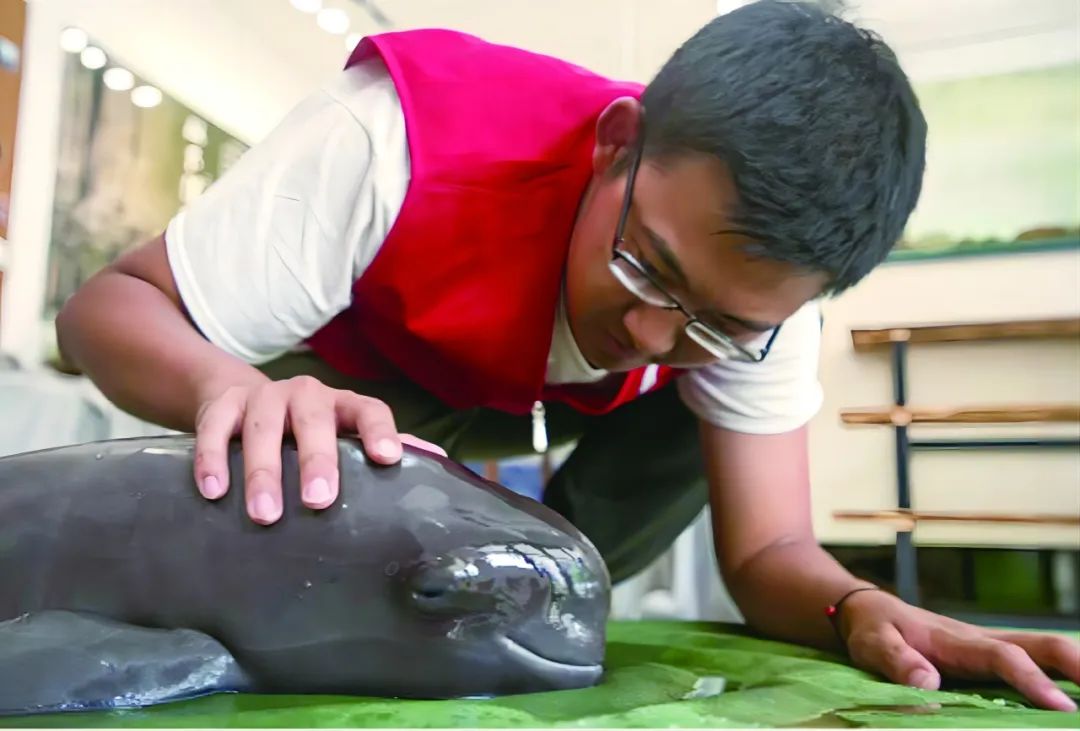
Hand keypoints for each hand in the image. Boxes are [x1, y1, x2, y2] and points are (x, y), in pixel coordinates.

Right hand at [192, 376, 446, 524]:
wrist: (239, 397)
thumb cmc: (306, 431)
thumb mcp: (344, 436)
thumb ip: (385, 448)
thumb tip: (438, 465)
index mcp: (343, 405)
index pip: (369, 409)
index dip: (380, 431)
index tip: (387, 459)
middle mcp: (306, 394)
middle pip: (314, 421)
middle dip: (317, 460)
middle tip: (320, 501)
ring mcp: (263, 397)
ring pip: (263, 428)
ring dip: (263, 470)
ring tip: (265, 515)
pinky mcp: (223, 405)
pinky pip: (215, 427)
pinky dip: (212, 458)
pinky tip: (213, 492)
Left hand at [839, 588, 1078, 711]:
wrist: (871, 612)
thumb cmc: (873, 630)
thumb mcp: (873, 645)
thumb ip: (896, 662)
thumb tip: (928, 686)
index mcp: (957, 640)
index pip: (1003, 657)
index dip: (1032, 680)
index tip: (1060, 708)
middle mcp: (983, 641)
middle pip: (1043, 646)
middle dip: (1079, 666)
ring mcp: (990, 648)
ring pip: (1045, 652)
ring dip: (1076, 670)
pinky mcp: (990, 658)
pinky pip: (1033, 663)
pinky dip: (1059, 676)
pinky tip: (1070, 699)